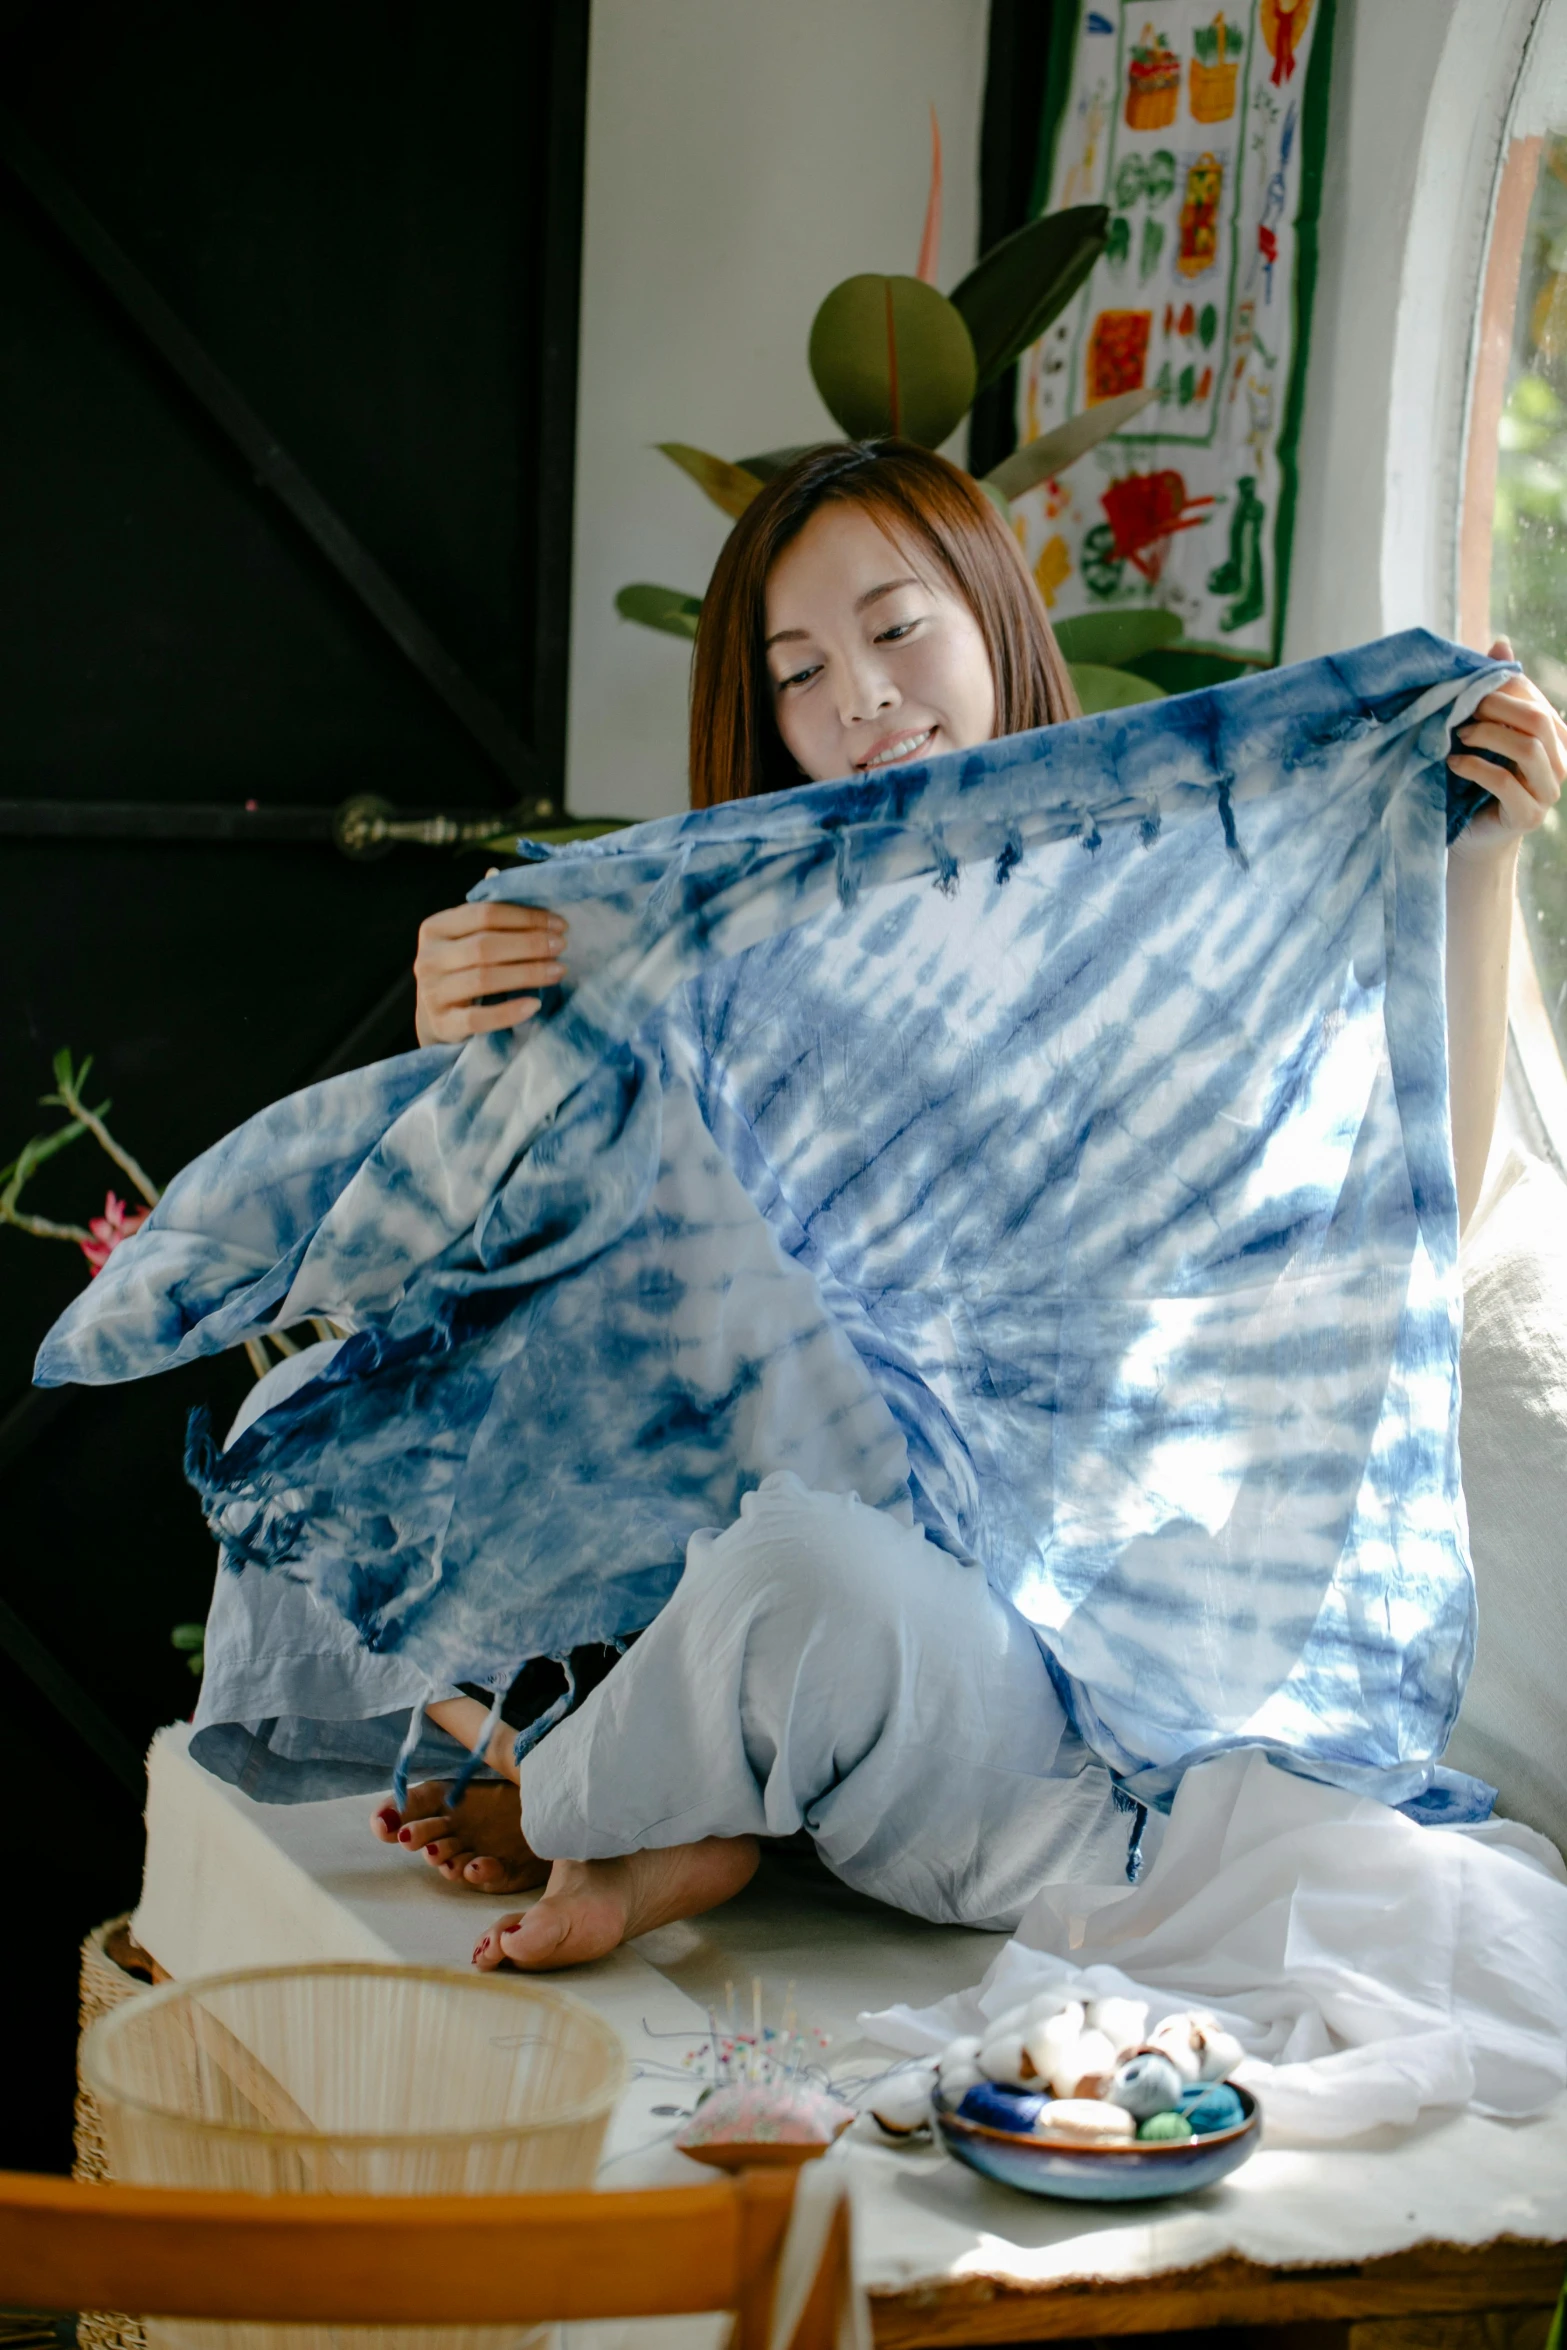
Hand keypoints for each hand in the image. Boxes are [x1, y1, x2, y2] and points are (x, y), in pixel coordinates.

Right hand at [413, 884, 566, 1045]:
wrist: (439, 1018)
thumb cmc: (462, 970)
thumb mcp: (467, 938)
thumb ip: (486, 913)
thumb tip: (499, 873)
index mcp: (435, 927)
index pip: (484, 913)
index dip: (525, 917)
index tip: (559, 924)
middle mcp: (428, 958)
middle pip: (485, 946)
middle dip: (530, 944)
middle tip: (561, 946)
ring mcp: (432, 993)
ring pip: (484, 979)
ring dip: (527, 973)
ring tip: (558, 971)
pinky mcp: (442, 1024)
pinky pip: (478, 1019)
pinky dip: (509, 1012)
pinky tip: (535, 1005)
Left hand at [1447, 638, 1565, 862]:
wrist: (1473, 836)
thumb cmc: (1478, 778)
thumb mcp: (1486, 730)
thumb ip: (1495, 691)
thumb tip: (1501, 644)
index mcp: (1556, 735)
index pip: (1535, 699)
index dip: (1502, 690)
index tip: (1468, 691)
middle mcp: (1562, 760)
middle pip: (1537, 720)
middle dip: (1497, 708)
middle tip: (1463, 710)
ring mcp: (1549, 790)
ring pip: (1528, 748)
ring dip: (1487, 735)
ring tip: (1457, 735)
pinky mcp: (1529, 815)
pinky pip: (1505, 782)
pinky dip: (1475, 767)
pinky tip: (1454, 762)